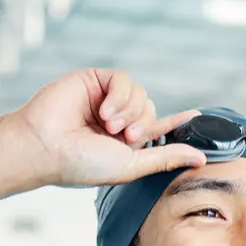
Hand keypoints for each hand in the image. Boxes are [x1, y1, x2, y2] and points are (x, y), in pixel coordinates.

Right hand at [7, 69, 206, 186]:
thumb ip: (165, 158)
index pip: (157, 129)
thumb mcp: (131, 165)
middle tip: (125, 136)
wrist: (44, 146)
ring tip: (109, 125)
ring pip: (140, 93)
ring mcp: (105, 99)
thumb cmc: (80, 164)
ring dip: (130, 110)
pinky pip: (123, 80)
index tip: (197, 116)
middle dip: (143, 123)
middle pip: (151, 110)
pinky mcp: (94, 80)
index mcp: (123, 143)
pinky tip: (104, 110)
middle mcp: (115, 120)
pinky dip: (119, 95)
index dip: (177, 123)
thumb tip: (200, 158)